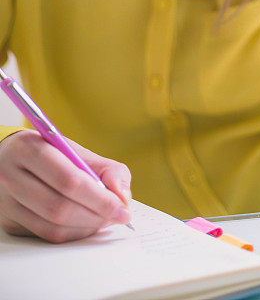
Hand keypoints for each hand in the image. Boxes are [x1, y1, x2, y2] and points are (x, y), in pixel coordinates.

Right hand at [0, 130, 131, 242]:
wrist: (12, 158)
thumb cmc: (51, 153)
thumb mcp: (79, 151)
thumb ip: (108, 169)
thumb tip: (123, 197)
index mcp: (30, 147)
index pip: (69, 179)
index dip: (99, 198)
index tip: (122, 207)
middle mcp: (12, 175)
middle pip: (59, 207)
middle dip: (95, 215)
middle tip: (116, 215)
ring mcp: (7, 202)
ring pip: (52, 226)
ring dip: (86, 227)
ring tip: (104, 219)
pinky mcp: (9, 222)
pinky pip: (46, 235)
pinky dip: (72, 233)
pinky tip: (86, 224)